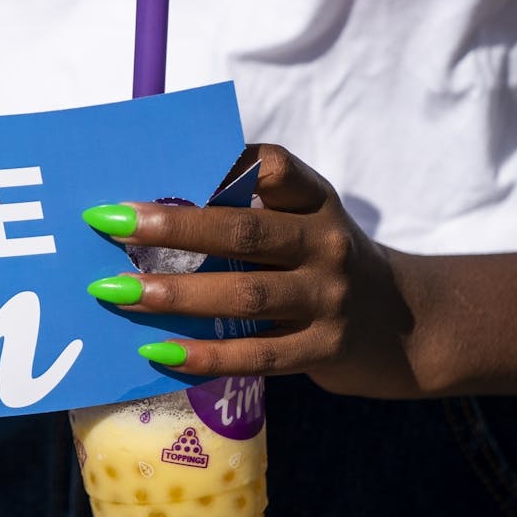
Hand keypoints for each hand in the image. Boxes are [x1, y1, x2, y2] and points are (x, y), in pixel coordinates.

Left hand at [84, 144, 423, 397]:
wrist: (407, 326)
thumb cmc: (325, 267)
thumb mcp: (307, 226)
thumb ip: (252, 215)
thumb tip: (152, 212)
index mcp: (317, 202)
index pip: (273, 166)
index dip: (220, 161)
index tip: (160, 164)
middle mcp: (327, 243)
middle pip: (245, 230)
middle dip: (172, 225)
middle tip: (109, 223)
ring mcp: (329, 299)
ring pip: (245, 294)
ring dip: (175, 294)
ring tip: (117, 292)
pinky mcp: (324, 349)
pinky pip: (255, 354)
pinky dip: (204, 354)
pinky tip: (158, 353)